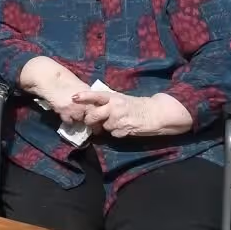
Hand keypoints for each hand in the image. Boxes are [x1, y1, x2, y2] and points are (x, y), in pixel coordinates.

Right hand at [22, 59, 92, 124]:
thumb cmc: (65, 80)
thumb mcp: (82, 86)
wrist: (49, 78)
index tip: (97, 118)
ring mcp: (76, 108)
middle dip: (89, 120)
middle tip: (86, 120)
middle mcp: (86, 103)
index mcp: (92, 95)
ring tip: (73, 114)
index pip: (101, 111)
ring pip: (80, 121)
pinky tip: (65, 114)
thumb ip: (89, 96)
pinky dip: (67, 119)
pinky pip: (69, 122)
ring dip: (77, 119)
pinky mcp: (65, 112)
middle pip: (92, 118)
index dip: (99, 115)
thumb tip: (95, 106)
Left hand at [75, 89, 192, 137]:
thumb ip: (108, 102)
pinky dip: (117, 132)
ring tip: (118, 122)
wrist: (157, 113)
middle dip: (90, 120)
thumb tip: (94, 106)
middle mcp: (114, 107)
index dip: (84, 96)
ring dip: (107, 127)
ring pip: (104, 126)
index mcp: (114, 97)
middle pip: (93, 115)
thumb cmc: (138, 105)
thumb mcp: (122, 99)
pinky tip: (125, 127)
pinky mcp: (124, 130)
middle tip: (91, 122)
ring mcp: (119, 119)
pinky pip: (114, 134)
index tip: (73, 98)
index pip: (96, 95)